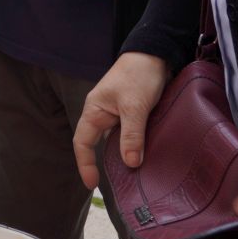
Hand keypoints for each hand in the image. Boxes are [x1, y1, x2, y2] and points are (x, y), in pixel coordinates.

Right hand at [72, 51, 170, 188]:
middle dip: (104, 164)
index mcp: (94, 110)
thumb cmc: (138, 75)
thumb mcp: (135, 106)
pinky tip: (146, 156)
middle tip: (118, 185)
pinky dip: (135, 147)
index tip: (92, 184)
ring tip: (134, 175)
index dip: (85, 163)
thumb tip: (130, 164)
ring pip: (116, 140)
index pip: (82, 142)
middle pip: (98, 144)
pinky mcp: (133, 113)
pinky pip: (130, 135)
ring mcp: (118, 114)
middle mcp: (103, 114)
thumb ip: (131, 135)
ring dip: (122, 155)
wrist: (155, 54)